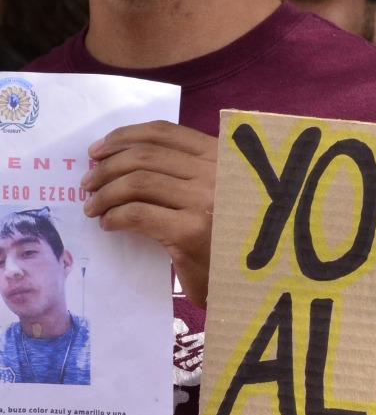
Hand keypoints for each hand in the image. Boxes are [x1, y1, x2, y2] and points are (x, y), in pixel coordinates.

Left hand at [82, 121, 216, 307]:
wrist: (246, 282)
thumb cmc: (227, 237)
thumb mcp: (215, 193)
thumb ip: (184, 172)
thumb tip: (118, 158)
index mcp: (222, 156)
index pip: (163, 132)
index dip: (124, 137)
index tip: (98, 150)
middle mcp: (216, 172)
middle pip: (145, 155)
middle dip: (107, 167)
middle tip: (88, 183)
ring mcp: (205, 201)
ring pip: (137, 182)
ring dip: (105, 193)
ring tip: (93, 206)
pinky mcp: (191, 232)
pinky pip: (137, 214)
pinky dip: (115, 216)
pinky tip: (109, 224)